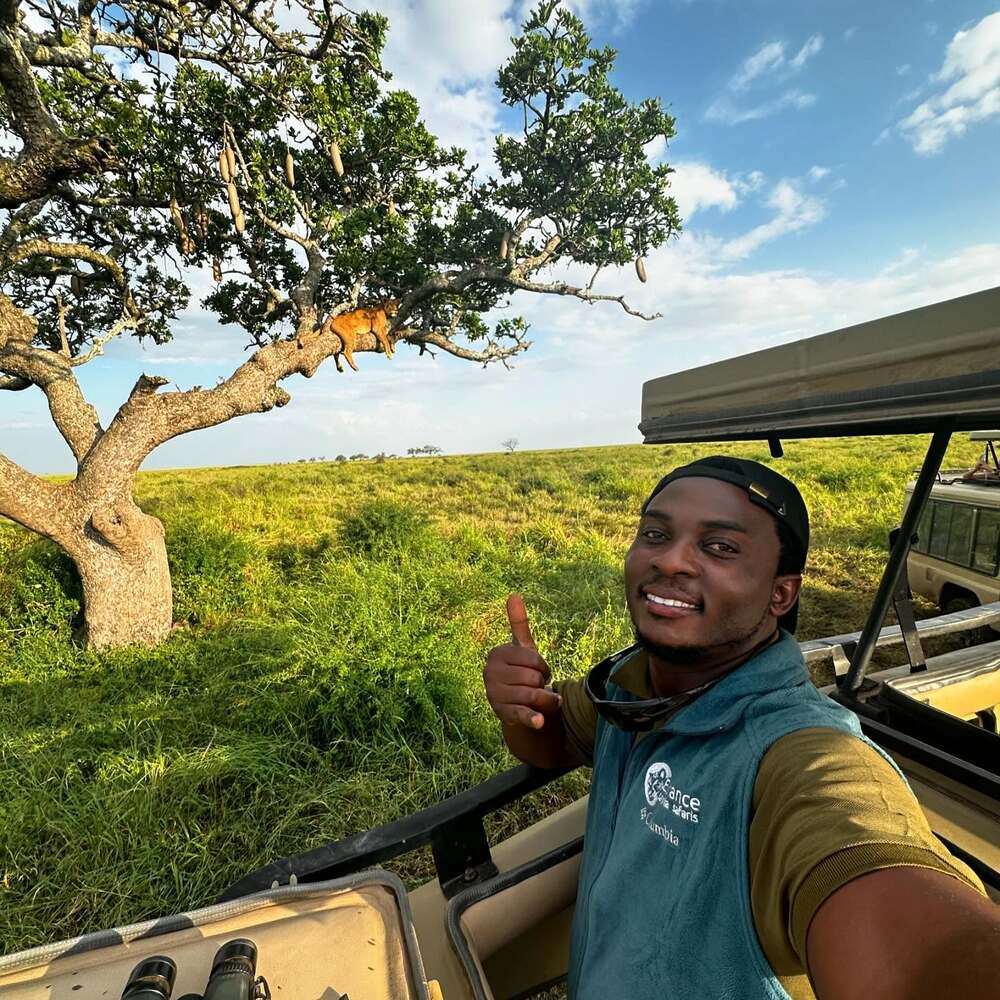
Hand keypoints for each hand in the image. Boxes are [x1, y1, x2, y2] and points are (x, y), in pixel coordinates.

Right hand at [483, 594, 561, 729]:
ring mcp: (494, 695)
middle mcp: (490, 674)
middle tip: (534, 686)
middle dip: (542, 683)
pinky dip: (532, 718)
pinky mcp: (503, 714)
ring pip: (534, 694)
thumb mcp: (522, 649)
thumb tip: (514, 594)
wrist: (516, 705)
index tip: (537, 670)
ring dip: (545, 700)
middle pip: (534, 677)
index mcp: (496, 654)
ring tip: (540, 700)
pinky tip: (539, 721)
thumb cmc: (520, 671)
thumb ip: (518, 623)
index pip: (533, 658)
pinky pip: (522, 714)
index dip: (543, 666)